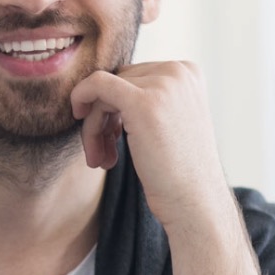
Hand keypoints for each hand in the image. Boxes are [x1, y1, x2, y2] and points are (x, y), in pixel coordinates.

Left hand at [69, 61, 229, 221]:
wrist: (194, 202)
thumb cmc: (176, 170)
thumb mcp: (167, 121)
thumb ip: (144, 97)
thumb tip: (94, 86)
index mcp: (187, 72)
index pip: (132, 76)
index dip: (115, 107)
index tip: (114, 139)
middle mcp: (179, 71)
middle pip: (116, 81)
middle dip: (102, 117)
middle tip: (103, 154)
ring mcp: (163, 84)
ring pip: (102, 90)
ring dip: (93, 126)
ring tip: (100, 160)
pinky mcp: (144, 102)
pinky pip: (95, 85)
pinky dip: (80, 102)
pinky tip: (89, 142)